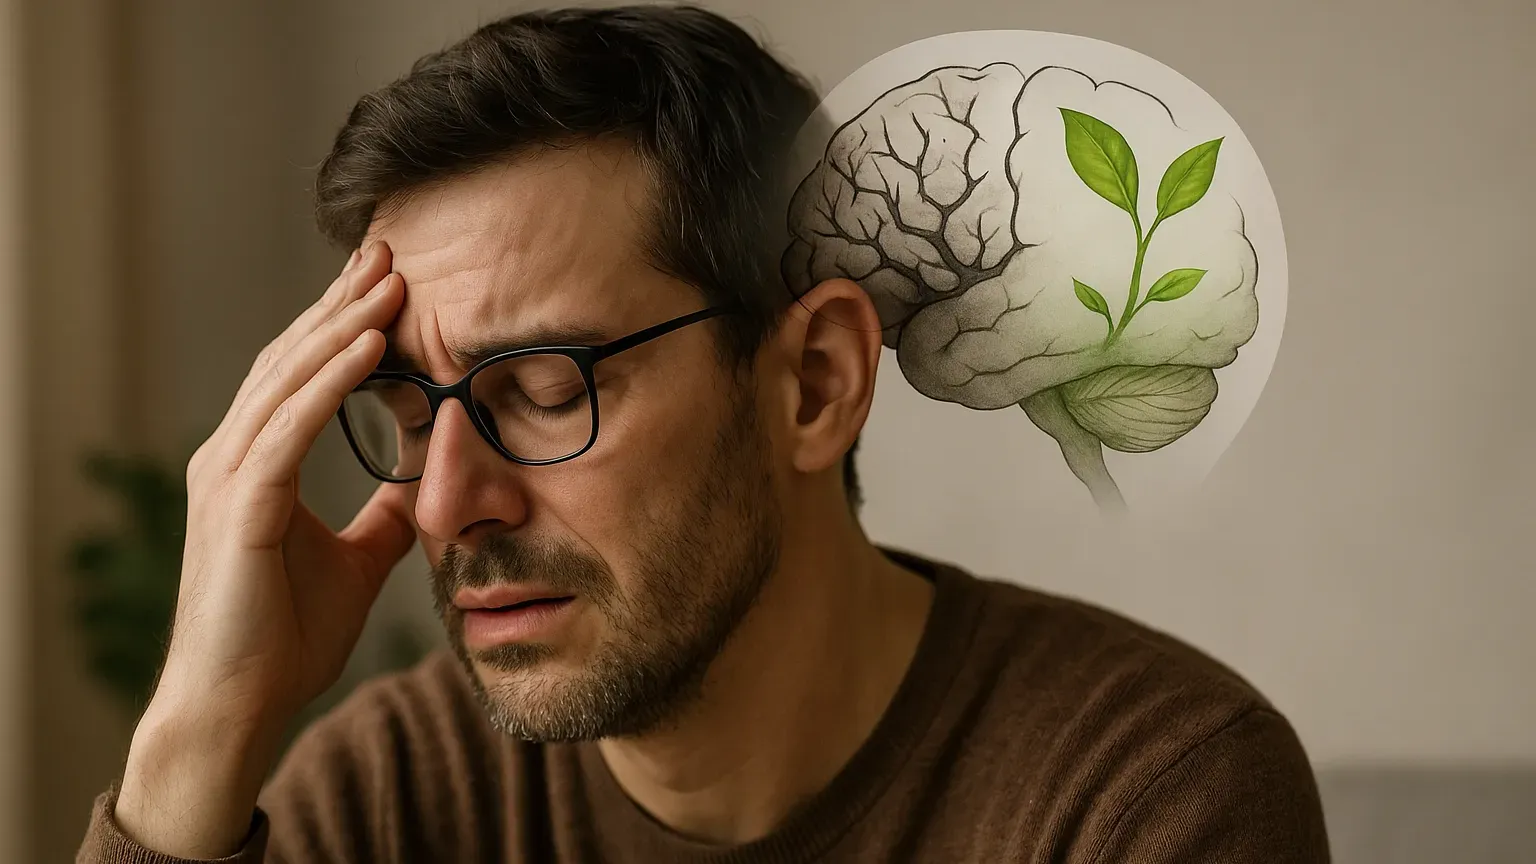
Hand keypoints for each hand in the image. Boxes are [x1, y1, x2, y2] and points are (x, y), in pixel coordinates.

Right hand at [114, 241, 416, 857]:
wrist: (240, 706)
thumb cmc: (286, 639)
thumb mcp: (358, 561)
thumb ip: (384, 515)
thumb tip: (425, 483)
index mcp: (256, 464)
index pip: (301, 374)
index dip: (342, 324)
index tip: (390, 282)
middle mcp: (232, 456)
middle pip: (290, 358)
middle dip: (341, 302)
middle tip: (389, 250)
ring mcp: (228, 477)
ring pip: (288, 378)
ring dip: (341, 324)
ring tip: (390, 280)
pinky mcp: (239, 505)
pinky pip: (289, 426)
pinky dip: (329, 379)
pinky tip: (368, 344)